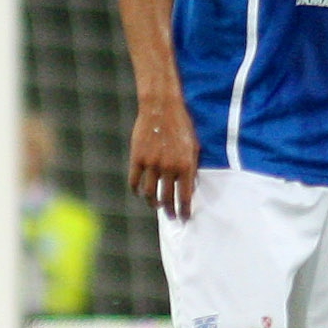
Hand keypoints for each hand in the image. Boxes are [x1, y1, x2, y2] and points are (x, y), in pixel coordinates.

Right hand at [127, 97, 199, 219]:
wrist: (162, 107)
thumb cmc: (182, 125)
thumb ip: (191, 168)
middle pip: (167, 199)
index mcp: (186, 166)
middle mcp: (169, 168)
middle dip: (170, 212)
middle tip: (171, 217)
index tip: (184, 219)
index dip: (184, 212)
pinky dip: (136, 190)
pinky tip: (140, 193)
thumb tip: (189, 188)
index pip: (185, 198)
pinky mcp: (137, 158)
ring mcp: (151, 164)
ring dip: (153, 203)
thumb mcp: (193, 146)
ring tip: (156, 205)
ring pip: (149, 194)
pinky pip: (134, 181)